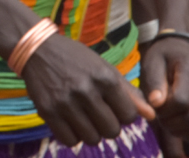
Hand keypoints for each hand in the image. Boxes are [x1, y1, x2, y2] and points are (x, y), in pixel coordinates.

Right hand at [22, 34, 155, 146]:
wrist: (37, 49)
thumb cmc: (75, 58)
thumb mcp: (104, 68)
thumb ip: (128, 92)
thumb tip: (151, 116)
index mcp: (105, 78)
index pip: (129, 115)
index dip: (124, 114)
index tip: (113, 107)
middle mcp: (86, 90)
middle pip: (112, 131)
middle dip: (108, 126)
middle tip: (98, 114)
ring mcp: (65, 102)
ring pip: (92, 139)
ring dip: (91, 132)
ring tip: (84, 118)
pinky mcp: (47, 111)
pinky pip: (69, 140)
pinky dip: (72, 136)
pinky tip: (70, 122)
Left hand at [140, 37, 188, 149]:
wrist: (183, 49)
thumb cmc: (163, 56)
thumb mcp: (152, 62)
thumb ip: (153, 82)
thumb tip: (157, 104)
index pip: (181, 101)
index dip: (164, 110)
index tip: (154, 106)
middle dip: (173, 124)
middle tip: (161, 118)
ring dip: (184, 132)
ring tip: (170, 122)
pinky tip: (181, 127)